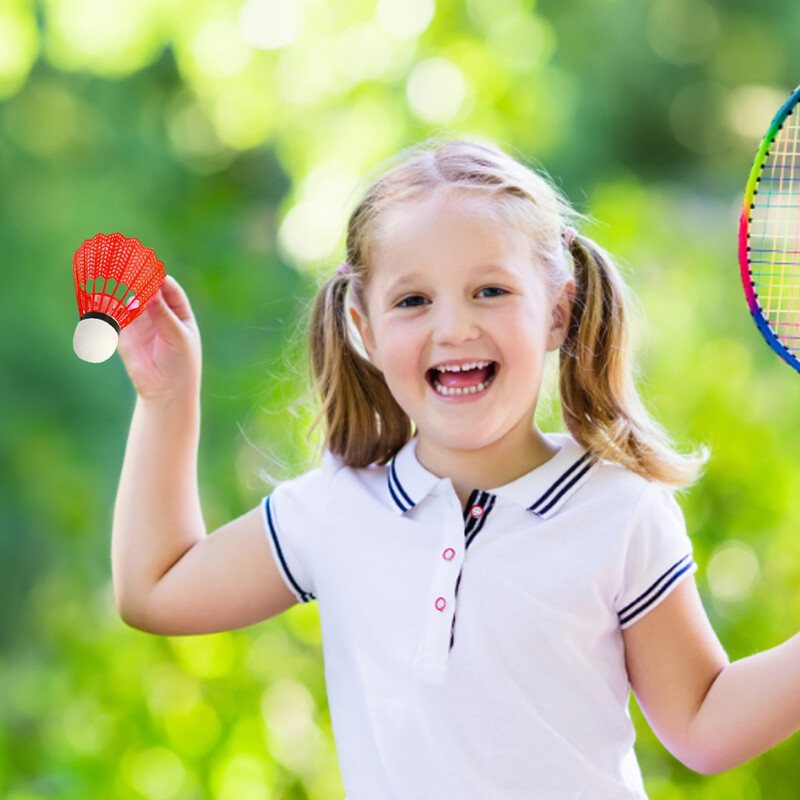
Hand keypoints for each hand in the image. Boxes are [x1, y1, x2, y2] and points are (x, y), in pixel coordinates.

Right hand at [117, 275, 201, 402]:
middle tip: (124, 264)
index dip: (158, 278)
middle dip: (136, 278)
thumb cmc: (181, 364)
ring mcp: (141, 323)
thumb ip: (163, 313)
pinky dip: (106, 305)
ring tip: (108, 274)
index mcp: (179, 312)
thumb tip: (150, 290)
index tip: (149, 271)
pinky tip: (98, 295)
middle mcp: (160, 314)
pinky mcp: (125, 334)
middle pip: (146, 290)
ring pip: (128, 300)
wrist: (165, 392)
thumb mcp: (176, 336)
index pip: (168, 288)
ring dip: (119, 288)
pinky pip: (114, 316)